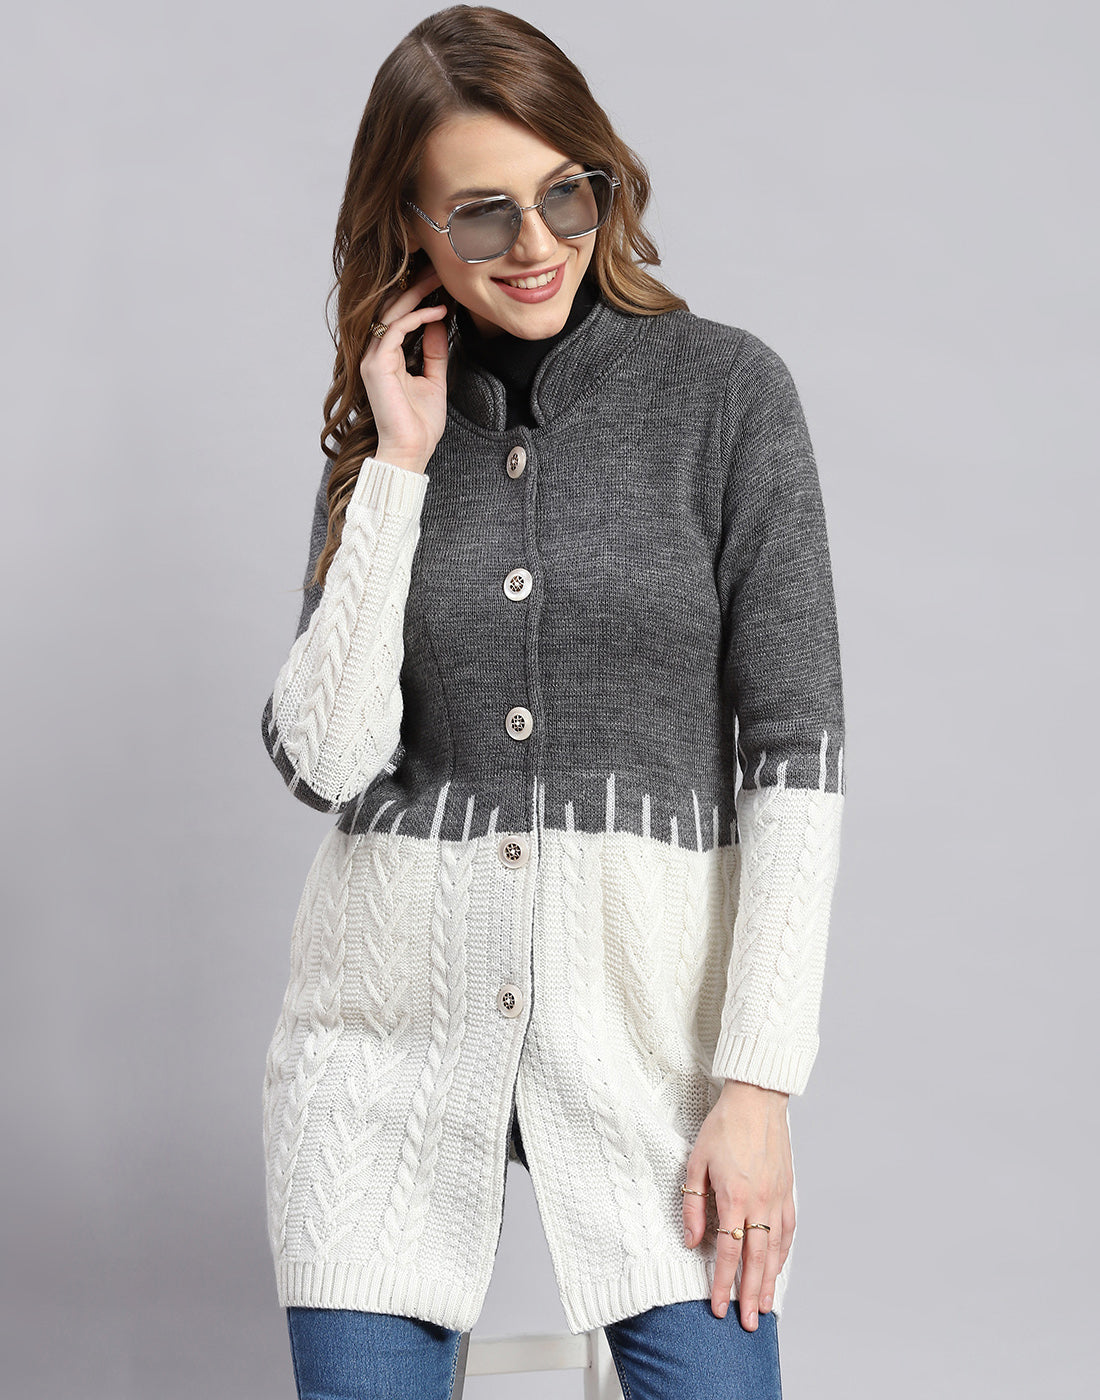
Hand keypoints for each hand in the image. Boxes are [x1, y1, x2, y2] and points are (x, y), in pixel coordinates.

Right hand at [359, 268, 449, 472]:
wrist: (410, 451)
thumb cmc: (419, 425)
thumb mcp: (434, 380)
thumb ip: (434, 352)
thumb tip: (438, 322)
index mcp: (387, 359)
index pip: (398, 317)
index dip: (418, 298)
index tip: (442, 286)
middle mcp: (376, 355)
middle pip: (391, 308)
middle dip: (416, 287)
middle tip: (438, 270)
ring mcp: (373, 359)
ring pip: (391, 313)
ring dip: (417, 294)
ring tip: (440, 282)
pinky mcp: (377, 365)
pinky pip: (396, 329)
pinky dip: (418, 317)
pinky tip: (439, 312)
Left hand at [682, 1080, 794, 1330]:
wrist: (757, 1100)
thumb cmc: (723, 1127)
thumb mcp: (696, 1162)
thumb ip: (693, 1204)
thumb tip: (691, 1241)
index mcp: (734, 1197)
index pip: (729, 1252)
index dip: (723, 1283)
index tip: (718, 1307)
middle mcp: (760, 1202)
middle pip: (756, 1260)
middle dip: (750, 1295)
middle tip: (747, 1325)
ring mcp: (778, 1197)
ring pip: (776, 1250)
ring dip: (769, 1281)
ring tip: (764, 1308)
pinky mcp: (788, 1190)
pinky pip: (787, 1231)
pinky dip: (783, 1254)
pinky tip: (777, 1269)